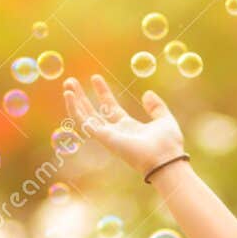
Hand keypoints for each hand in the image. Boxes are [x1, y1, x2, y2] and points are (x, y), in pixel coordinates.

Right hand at [63, 74, 183, 174]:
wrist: (166, 159)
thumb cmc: (168, 144)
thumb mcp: (164, 119)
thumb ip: (156, 107)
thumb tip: (147, 93)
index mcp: (128, 127)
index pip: (110, 108)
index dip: (102, 93)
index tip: (95, 78)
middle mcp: (115, 132)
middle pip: (93, 112)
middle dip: (82, 97)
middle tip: (72, 82)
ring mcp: (108, 136)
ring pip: (85, 117)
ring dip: (74, 101)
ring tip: (67, 84)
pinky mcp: (103, 137)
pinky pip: (83, 121)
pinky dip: (74, 108)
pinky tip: (69, 94)